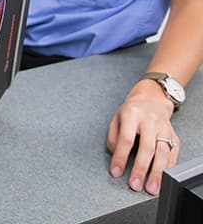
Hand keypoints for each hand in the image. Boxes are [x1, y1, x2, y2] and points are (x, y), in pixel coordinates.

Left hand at [107, 79, 178, 194]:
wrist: (152, 100)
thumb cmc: (132, 111)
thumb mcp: (116, 118)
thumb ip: (113, 137)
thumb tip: (115, 157)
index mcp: (132, 115)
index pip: (126, 139)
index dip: (120, 157)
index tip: (116, 172)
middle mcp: (150, 122)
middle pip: (147, 148)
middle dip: (140, 169)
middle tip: (135, 184)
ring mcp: (164, 129)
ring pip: (162, 153)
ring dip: (157, 173)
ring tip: (152, 187)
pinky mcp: (174, 136)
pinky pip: (172, 154)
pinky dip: (168, 168)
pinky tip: (163, 178)